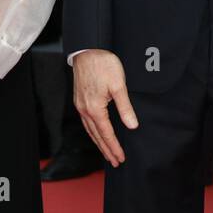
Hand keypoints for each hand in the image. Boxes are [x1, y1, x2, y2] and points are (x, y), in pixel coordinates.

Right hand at [73, 50, 138, 166]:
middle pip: (96, 136)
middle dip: (106, 150)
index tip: (120, 158)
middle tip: (115, 162)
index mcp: (95, 109)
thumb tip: (132, 125)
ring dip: (99, 143)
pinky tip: (97, 133)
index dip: (114, 147)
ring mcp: (80, 105)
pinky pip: (86, 122)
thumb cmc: (103, 64)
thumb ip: (125, 107)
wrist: (87, 50)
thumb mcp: (118, 85)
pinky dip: (93, 132)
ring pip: (90, 130)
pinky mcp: (80, 100)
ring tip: (107, 153)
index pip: (106, 134)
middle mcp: (85, 110)